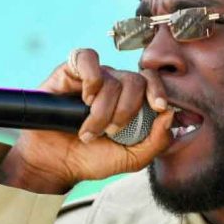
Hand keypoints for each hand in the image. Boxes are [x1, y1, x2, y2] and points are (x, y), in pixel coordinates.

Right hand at [0, 48, 173, 193]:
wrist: (55, 164)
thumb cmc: (91, 159)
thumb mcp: (132, 159)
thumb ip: (158, 141)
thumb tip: (169, 114)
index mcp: (131, 101)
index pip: (152, 81)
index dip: (158, 90)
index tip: (159, 107)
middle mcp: (114, 85)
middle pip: (134, 81)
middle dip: (125, 111)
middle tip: (111, 132)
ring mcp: (92, 77)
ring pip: (112, 78)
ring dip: (102, 109)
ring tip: (89, 130)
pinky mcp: (69, 71)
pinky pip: (87, 59)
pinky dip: (91, 80)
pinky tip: (84, 99)